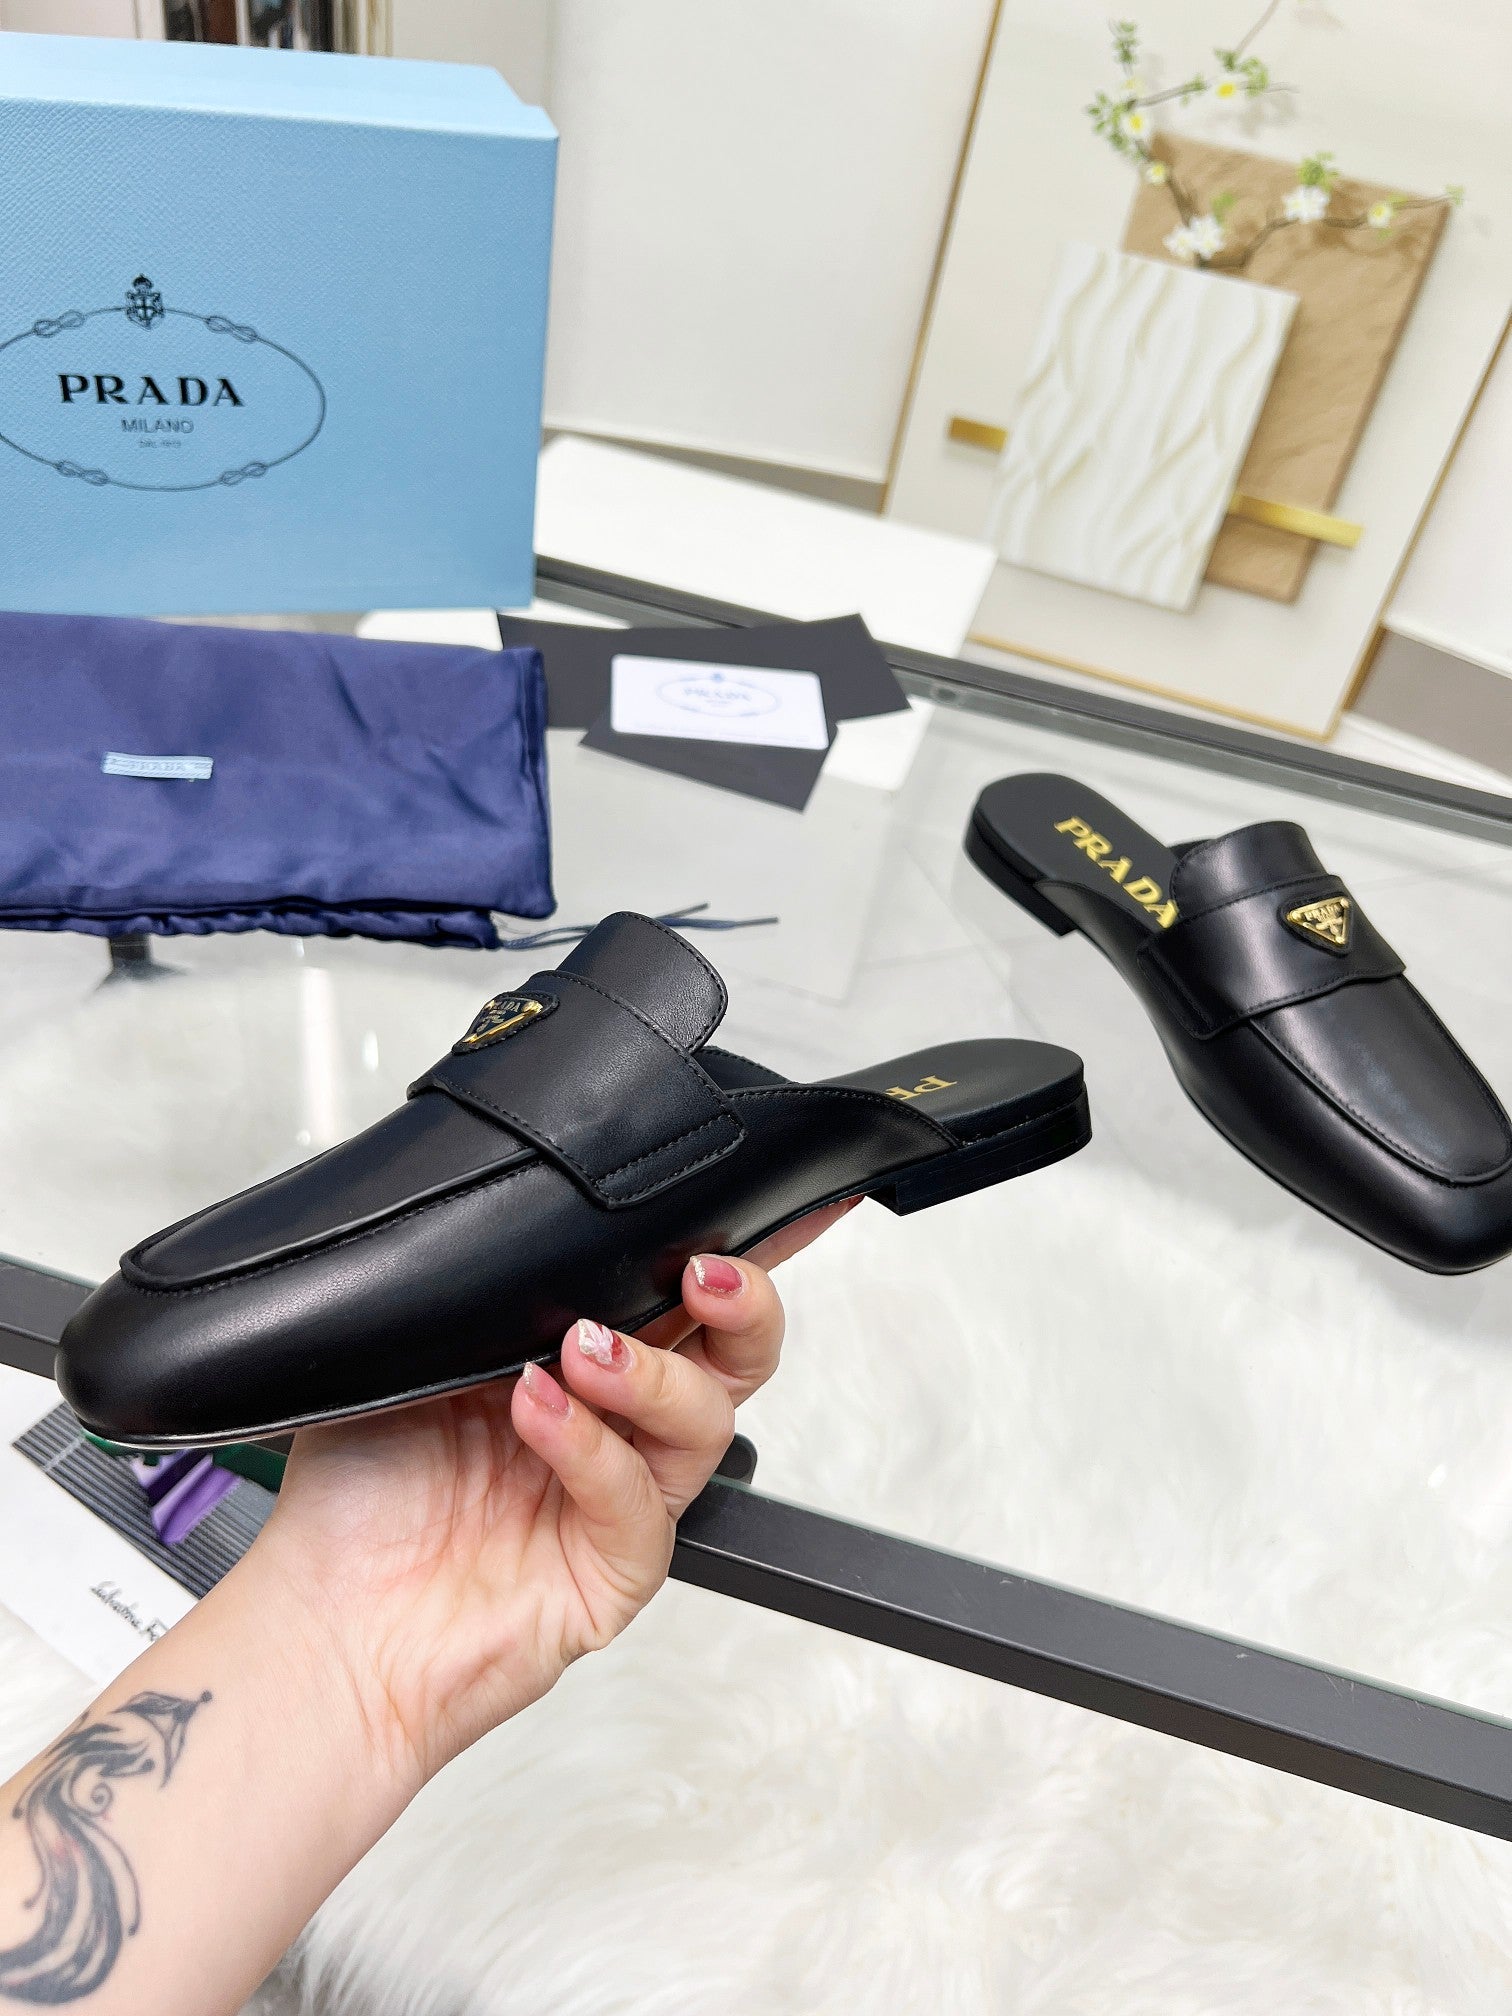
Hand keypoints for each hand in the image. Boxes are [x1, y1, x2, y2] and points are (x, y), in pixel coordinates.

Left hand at [251, 1201, 855, 1792]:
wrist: (322, 1628)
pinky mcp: (612, 1573)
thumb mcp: (406, 1359)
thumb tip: (527, 1228)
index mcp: (574, 1369)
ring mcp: (616, 1502)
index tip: (722, 1216)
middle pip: (732, 1359)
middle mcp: (611, 1431)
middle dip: (743, 1304)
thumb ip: (482, 1299)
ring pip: (705, 1421)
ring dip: (654, 1373)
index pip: (671, 1304)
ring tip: (583, 1350)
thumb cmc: (353, 1505)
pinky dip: (594, 1449)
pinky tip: (539, 1412)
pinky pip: (638, 1505)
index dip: (715, 1264)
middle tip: (702, 1275)